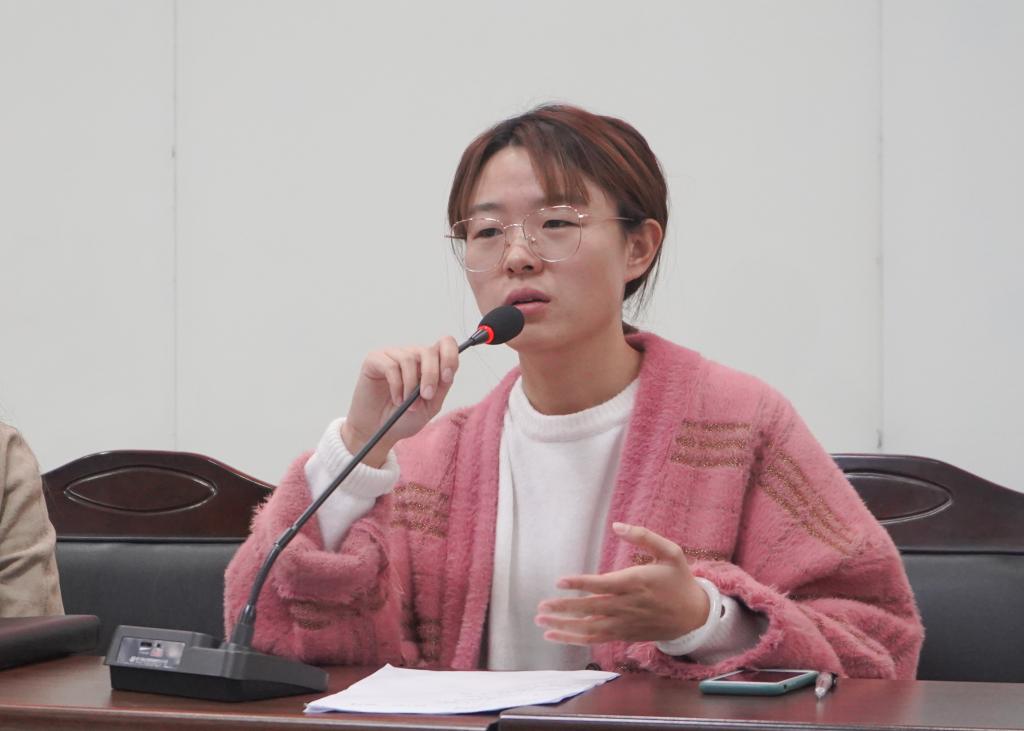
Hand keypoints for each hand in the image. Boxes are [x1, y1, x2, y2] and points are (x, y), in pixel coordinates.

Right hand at [341, 337, 459, 466]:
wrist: (377, 431)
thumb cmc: (404, 418)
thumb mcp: (430, 406)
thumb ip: (441, 387)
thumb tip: (447, 372)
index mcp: (428, 363)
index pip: (445, 344)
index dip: (450, 356)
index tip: (447, 377)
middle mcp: (412, 355)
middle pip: (428, 351)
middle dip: (431, 375)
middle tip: (426, 396)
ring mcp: (392, 355)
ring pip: (409, 358)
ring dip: (411, 385)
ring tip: (408, 405)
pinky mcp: (374, 360)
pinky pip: (390, 366)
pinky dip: (396, 386)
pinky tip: (397, 400)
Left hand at [535, 522, 710, 644]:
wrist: (696, 616)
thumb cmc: (680, 580)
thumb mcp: (671, 552)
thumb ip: (645, 536)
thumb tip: (618, 525)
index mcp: (636, 582)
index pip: (603, 585)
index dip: (581, 584)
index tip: (560, 581)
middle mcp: (628, 605)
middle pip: (592, 608)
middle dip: (565, 608)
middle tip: (542, 605)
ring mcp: (625, 622)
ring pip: (590, 627)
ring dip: (565, 625)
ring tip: (541, 620)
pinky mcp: (624, 634)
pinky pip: (596, 638)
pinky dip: (575, 638)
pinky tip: (555, 635)